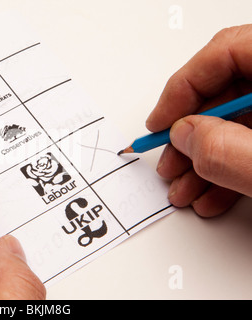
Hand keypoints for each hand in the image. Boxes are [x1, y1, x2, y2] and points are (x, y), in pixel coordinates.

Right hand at [146, 25, 251, 216]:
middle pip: (227, 92)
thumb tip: (186, 136)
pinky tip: (213, 196)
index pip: (225, 53)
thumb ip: (227, 150)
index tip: (159, 123)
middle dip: (190, 137)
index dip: (181, 89)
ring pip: (240, 123)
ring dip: (205, 160)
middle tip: (169, 163)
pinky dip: (232, 171)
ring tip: (185, 190)